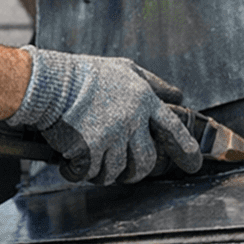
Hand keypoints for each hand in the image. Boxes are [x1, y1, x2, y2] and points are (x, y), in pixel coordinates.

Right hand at [4, 47, 203, 183]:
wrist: (50, 84)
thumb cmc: (85, 75)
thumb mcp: (126, 70)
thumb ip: (154, 84)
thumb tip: (178, 96)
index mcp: (143, 101)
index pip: (173, 129)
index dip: (186, 149)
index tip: (192, 164)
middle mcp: (131, 120)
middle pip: (146, 161)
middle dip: (136, 172)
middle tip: (125, 171)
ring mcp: (111, 136)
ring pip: (116, 172)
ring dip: (104, 172)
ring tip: (92, 160)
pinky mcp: (89, 150)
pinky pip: (89, 173)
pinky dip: (79, 172)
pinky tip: (72, 161)